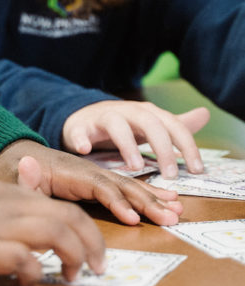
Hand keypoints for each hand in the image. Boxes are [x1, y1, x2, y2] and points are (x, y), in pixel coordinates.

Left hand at [0, 140, 183, 225]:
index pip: (98, 186)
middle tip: (171, 218)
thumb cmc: (18, 174)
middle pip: (121, 185)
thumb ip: (24, 176)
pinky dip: (149, 193)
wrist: (19, 157)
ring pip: (130, 186)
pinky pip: (128, 187)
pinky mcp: (100, 181)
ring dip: (154, 199)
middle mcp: (89, 170)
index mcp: (71, 172)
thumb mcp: (17, 176)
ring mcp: (97, 174)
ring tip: (178, 211)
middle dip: (147, 202)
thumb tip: (28, 164)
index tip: (133, 219)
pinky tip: (169, 201)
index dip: (116, 202)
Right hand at [0, 180, 104, 285]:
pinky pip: (20, 257)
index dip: (87, 230)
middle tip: (96, 269)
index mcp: (4, 192)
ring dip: (73, 256)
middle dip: (92, 244)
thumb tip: (36, 219)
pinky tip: (29, 281)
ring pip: (54, 232)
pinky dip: (35, 271)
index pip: (61, 204)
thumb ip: (7, 205)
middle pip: (67, 216)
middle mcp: (4, 205)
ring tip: (72, 277)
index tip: (93, 253)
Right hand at [61, 100, 209, 176]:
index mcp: (146, 113)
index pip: (172, 125)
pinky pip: (80, 131)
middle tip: (170, 174)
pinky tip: (85, 150)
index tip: (197, 170)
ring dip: (127, 144)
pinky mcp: (80, 126)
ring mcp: (102, 116)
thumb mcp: (149, 124)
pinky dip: (82, 139)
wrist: (83, 118)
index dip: (186, 145)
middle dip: (162, 147)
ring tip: (136, 166)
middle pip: (148, 122)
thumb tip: (205, 114)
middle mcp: (126, 111)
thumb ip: (176, 124)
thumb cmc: (122, 126)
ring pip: (116, 124)